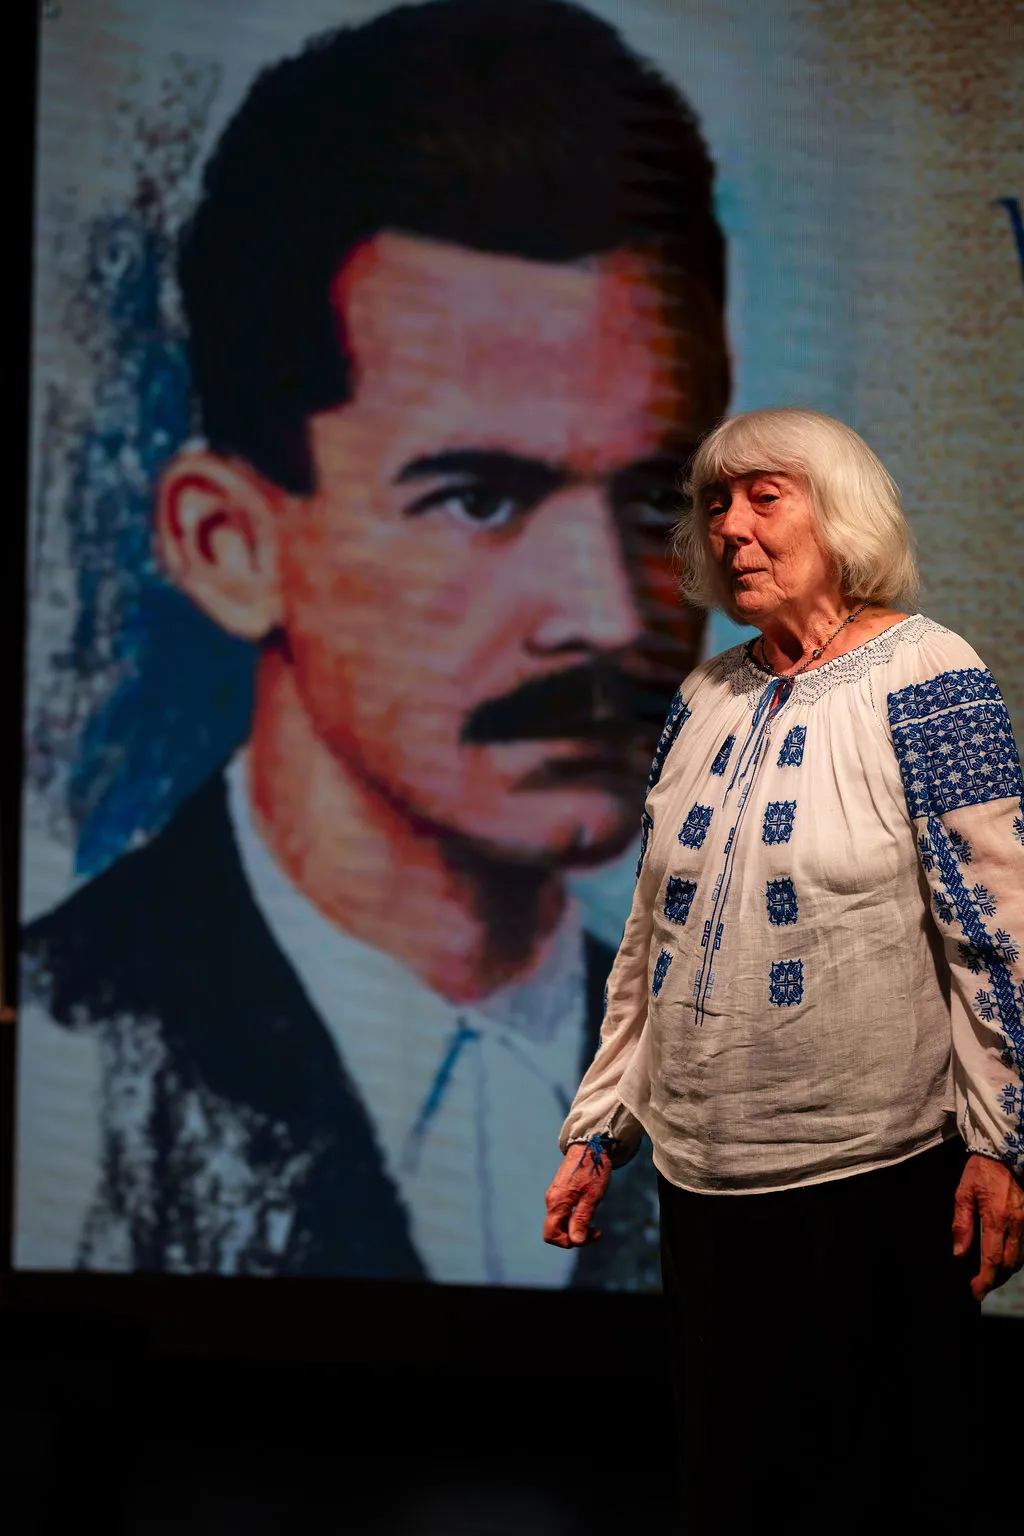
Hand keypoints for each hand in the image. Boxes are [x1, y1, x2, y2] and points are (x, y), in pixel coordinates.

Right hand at [543, 1141, 611, 1247]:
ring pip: (561, 1222)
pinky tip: (589, 1212)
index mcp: (556, 1202)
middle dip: (575, 1236)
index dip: (566, 1242)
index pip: (551, 1234)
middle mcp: (552, 1200)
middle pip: (556, 1230)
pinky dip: (575, 1218)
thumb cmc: (593, 1170)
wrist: (591, 1145)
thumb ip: (581, 1220)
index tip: (586, 1237)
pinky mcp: (561, 1192)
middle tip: (596, 1232)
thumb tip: (575, 1241)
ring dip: (577, 1228)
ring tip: (596, 1226)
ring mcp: (555, 1196)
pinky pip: (564, 1213)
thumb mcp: (591, 1197)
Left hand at [952, 1153, 1023, 1300]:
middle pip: (1009, 1264)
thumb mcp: (963, 1193)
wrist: (1003, 1151)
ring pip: (1020, 1259)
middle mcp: (1016, 1223)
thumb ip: (962, 1224)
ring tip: (988, 1276)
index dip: (984, 1280)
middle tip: (978, 1287)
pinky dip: (1015, 1259)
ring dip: (1005, 1271)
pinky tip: (1002, 1260)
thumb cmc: (979, 1170)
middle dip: (994, 1280)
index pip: (992, 1259)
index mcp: (997, 1217)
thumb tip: (958, 1253)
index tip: (974, 1292)